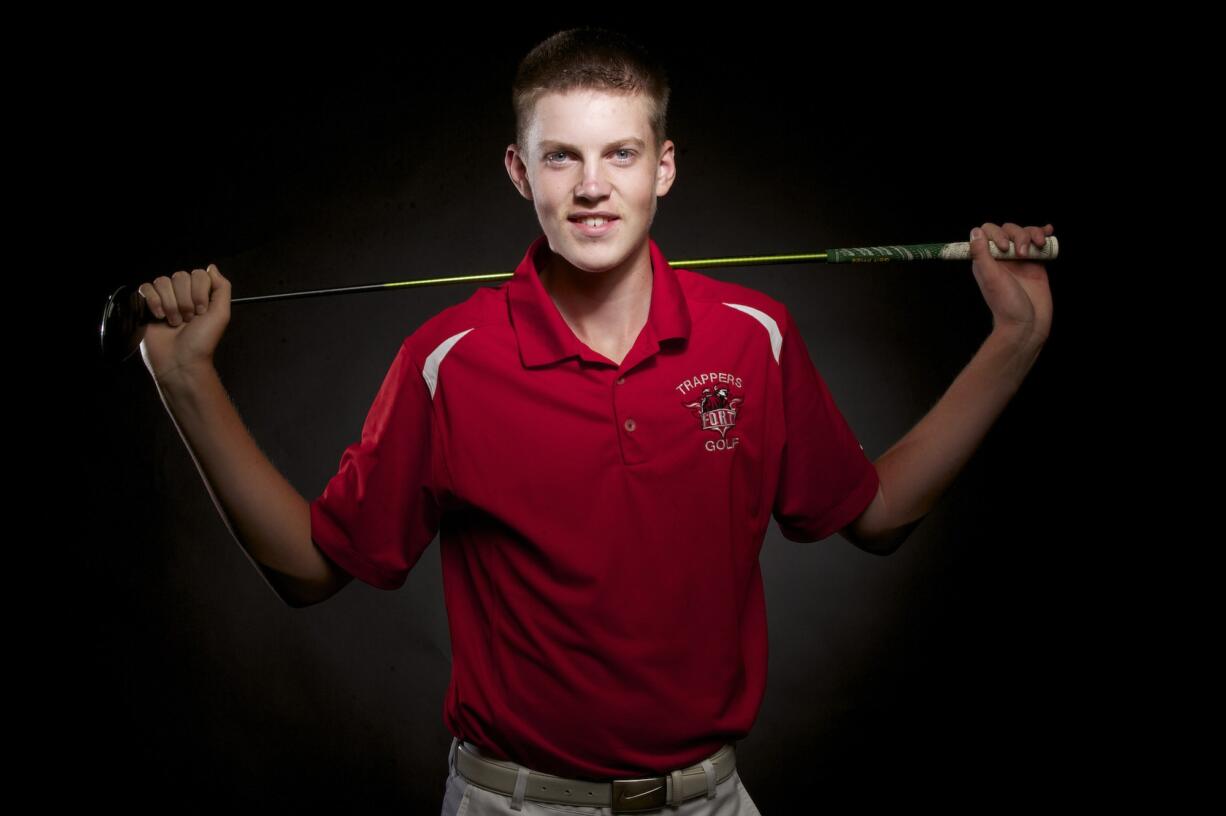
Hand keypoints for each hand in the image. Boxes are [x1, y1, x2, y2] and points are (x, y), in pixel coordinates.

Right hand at [137, 264, 231, 386]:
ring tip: (174, 322)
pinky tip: (159, 317)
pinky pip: (146, 288)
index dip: (199, 293)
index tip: (201, 313)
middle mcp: (181, 295)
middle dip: (185, 301)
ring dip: (170, 304)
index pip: (198, 274)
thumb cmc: (202, 341)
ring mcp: (163, 300)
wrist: (180, 361)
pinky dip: (153, 302)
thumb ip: (222, 287)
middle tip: (187, 320)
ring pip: (163, 282)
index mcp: (199, 295)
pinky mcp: (146, 306)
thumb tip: (212, 267)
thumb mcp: (221, 314)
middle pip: (180, 276)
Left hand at [969, 222, 1053, 346]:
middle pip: (1009, 230)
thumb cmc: (1007, 305)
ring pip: (1025, 233)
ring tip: (1038, 246)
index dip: (997, 234)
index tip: (1005, 248)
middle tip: (1022, 254)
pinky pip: (1038, 243)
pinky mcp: (1035, 264)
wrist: (1028, 324)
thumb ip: (981, 254)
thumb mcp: (991, 278)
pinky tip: (1048, 231)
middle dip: (1019, 235)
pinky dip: (1043, 234)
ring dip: (1033, 233)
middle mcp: (1001, 257)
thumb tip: (975, 231)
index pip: (987, 232)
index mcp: (986, 260)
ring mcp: (1019, 259)